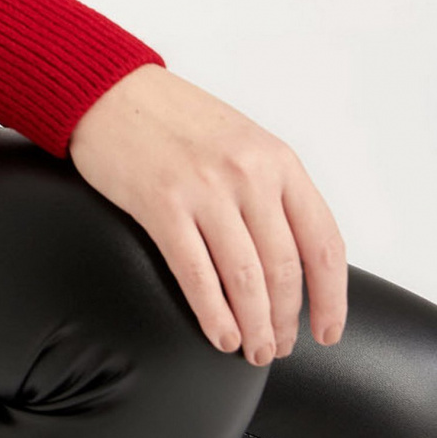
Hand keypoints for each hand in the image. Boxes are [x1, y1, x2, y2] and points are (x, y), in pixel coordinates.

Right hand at [67, 64, 347, 363]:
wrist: (106, 88)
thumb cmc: (172, 118)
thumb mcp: (241, 141)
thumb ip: (271, 189)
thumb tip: (293, 258)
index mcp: (276, 160)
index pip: (322, 242)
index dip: (331, 297)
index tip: (328, 330)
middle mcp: (247, 174)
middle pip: (283, 269)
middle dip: (285, 320)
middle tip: (278, 346)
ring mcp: (204, 189)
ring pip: (245, 279)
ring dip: (253, 326)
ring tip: (252, 349)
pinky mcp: (160, 204)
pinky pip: (196, 274)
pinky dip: (213, 314)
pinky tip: (219, 334)